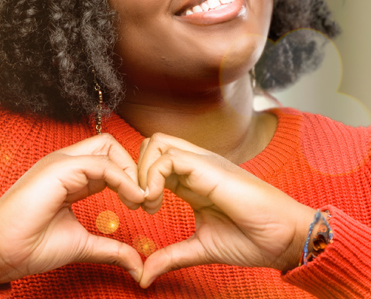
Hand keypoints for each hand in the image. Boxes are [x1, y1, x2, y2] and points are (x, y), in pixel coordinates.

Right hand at [0, 134, 145, 286]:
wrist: (0, 252)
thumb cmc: (30, 246)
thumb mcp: (82, 245)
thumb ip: (110, 249)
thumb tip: (138, 265)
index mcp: (70, 177)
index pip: (110, 160)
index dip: (131, 177)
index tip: (145, 205)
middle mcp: (65, 164)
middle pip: (111, 145)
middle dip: (135, 167)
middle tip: (147, 199)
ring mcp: (60, 163)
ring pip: (108, 147)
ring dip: (133, 172)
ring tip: (142, 200)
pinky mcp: (58, 169)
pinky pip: (100, 163)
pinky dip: (123, 178)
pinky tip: (132, 199)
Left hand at [136, 133, 315, 287]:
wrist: (285, 240)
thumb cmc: (252, 240)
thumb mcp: (200, 248)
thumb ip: (171, 256)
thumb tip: (144, 275)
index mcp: (193, 180)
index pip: (154, 162)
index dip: (138, 181)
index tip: (140, 210)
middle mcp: (195, 166)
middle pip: (150, 145)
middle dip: (133, 170)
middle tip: (137, 203)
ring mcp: (202, 163)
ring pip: (155, 143)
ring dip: (140, 172)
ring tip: (148, 203)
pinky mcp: (208, 167)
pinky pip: (168, 157)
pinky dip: (151, 177)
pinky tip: (155, 202)